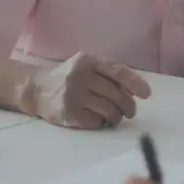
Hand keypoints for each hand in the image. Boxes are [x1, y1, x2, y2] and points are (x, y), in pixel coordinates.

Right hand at [25, 52, 150, 128]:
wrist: (37, 89)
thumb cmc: (69, 78)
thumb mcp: (87, 67)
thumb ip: (109, 74)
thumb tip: (136, 91)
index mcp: (88, 60)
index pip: (118, 71)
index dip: (136, 83)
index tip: (146, 94)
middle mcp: (80, 76)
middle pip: (116, 95)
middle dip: (128, 106)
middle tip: (129, 111)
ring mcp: (73, 95)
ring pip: (109, 110)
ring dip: (116, 116)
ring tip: (114, 116)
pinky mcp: (68, 113)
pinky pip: (96, 122)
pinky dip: (102, 123)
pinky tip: (97, 119)